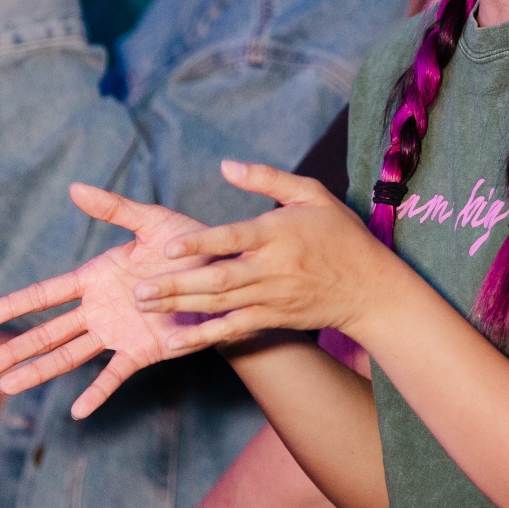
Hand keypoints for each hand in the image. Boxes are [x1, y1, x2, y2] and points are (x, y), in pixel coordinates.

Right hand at [0, 184, 217, 419]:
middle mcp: (99, 309)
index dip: (14, 305)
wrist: (226, 274)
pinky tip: (77, 411)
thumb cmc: (188, 244)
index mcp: (95, 278)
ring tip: (6, 388)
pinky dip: (97, 392)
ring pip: (70, 356)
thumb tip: (75, 188)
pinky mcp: (142, 350)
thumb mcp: (151, 221)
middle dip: (14, 350)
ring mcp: (118, 332)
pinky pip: (115, 374)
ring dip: (40, 371)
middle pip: (48, 333)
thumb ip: (114, 209)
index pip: (45, 294)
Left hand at [128, 161, 402, 353]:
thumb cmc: (340, 234)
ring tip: (143, 305)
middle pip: (219, 279)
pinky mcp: (273, 318)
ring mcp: (272, 297)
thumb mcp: (312, 194)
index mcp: (279, 233)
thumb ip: (268, 178)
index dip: (201, 244)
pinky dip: (204, 337)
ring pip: (219, 305)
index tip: (169, 246)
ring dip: (180, 306)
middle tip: (139, 289)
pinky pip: (234, 329)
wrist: (369, 288)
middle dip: (177, 285)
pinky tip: (175, 342)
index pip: (234, 238)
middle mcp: (273, 268)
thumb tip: (226, 166)